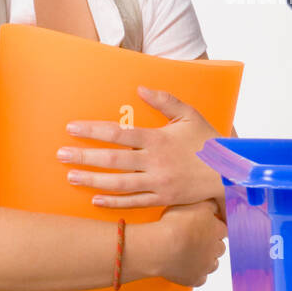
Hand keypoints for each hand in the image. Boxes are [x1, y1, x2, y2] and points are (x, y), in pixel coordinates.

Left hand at [56, 88, 224, 213]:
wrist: (231, 171)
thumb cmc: (209, 141)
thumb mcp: (190, 114)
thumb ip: (165, 100)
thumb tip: (140, 88)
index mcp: (158, 138)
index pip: (119, 133)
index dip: (93, 130)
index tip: (71, 128)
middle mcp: (155, 161)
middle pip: (112, 160)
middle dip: (84, 156)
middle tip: (61, 154)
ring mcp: (158, 182)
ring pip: (118, 183)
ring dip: (92, 180)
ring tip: (71, 176)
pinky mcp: (163, 198)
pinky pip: (134, 202)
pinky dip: (114, 202)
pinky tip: (95, 200)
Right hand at [152, 200, 227, 287]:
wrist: (161, 247)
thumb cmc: (174, 224)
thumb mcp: (193, 203)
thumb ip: (208, 202)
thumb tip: (216, 201)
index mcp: (216, 230)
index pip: (223, 229)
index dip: (214, 228)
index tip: (206, 227)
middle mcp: (214, 248)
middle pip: (220, 247)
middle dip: (212, 244)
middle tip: (197, 240)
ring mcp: (206, 265)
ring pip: (212, 264)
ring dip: (205, 259)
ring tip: (191, 254)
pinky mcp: (195, 279)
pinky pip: (200, 278)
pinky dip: (195, 274)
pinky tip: (186, 268)